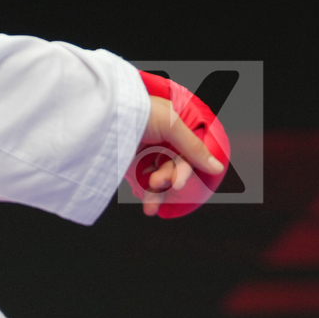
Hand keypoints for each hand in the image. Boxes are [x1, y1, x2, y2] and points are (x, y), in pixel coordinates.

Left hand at [136, 94, 224, 216]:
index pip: (189, 152)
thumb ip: (194, 148)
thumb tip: (217, 166)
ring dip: (158, 193)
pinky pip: (144, 182)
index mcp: (177, 126)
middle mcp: (164, 139)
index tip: (177, 183)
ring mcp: (147, 152)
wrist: (100, 116)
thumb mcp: (171, 125)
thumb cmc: (138, 110)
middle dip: (168, 179)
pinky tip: (149, 205)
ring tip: (151, 206)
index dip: (184, 169)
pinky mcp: (131, 163)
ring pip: (161, 177)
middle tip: (158, 183)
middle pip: (175, 166)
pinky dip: (148, 194)